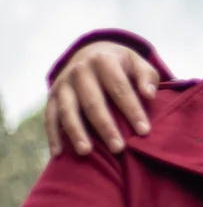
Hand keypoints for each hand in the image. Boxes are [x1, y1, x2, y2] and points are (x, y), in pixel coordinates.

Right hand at [46, 41, 160, 155]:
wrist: (90, 53)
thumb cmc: (121, 65)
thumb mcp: (137, 63)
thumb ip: (147, 77)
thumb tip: (149, 95)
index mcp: (103, 60)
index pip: (119, 88)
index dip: (132, 110)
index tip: (144, 131)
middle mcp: (80, 71)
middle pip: (93, 102)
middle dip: (105, 127)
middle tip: (119, 148)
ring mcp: (63, 84)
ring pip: (68, 111)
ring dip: (76, 132)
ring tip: (86, 152)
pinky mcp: (52, 96)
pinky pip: (50, 118)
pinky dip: (53, 135)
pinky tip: (59, 153)